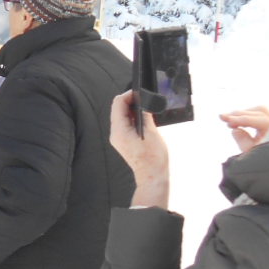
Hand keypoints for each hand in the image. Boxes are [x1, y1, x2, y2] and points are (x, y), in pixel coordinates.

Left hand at [110, 91, 169, 208]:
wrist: (152, 176)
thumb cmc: (153, 157)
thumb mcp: (152, 132)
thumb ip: (145, 114)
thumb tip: (143, 102)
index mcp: (119, 130)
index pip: (118, 104)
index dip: (128, 95)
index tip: (140, 92)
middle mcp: (115, 134)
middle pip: (118, 109)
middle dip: (130, 101)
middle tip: (144, 99)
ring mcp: (118, 138)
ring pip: (121, 116)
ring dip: (132, 109)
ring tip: (145, 108)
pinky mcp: (123, 141)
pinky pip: (124, 124)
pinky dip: (132, 118)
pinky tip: (143, 118)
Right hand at [219, 106, 268, 153]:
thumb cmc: (264, 159)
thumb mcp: (251, 153)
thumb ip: (243, 141)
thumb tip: (235, 129)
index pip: (257, 120)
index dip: (239, 120)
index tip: (225, 121)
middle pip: (258, 112)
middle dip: (239, 114)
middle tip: (222, 117)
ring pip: (259, 110)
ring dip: (243, 113)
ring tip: (228, 119)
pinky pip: (259, 114)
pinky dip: (247, 115)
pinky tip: (236, 121)